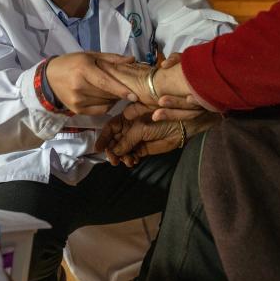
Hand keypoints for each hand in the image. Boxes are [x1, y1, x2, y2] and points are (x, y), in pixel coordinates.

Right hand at [45, 52, 137, 115]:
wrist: (49, 79)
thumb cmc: (72, 63)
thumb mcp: (90, 56)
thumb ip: (112, 59)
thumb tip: (132, 59)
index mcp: (83, 69)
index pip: (105, 82)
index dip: (120, 90)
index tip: (134, 95)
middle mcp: (79, 86)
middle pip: (107, 94)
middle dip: (119, 92)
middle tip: (126, 88)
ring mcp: (77, 100)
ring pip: (105, 103)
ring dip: (113, 98)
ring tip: (113, 91)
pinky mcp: (77, 110)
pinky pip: (100, 111)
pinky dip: (107, 105)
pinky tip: (106, 98)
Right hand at [97, 103, 216, 165]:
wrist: (181, 126)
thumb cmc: (160, 120)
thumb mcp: (140, 128)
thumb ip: (126, 140)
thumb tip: (114, 151)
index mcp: (126, 118)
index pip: (110, 128)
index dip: (104, 138)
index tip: (98, 149)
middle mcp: (129, 128)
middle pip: (115, 141)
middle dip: (112, 151)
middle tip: (113, 160)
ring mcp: (136, 138)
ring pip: (122, 150)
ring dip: (121, 157)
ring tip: (126, 161)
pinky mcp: (144, 148)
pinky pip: (132, 155)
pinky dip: (130, 160)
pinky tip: (132, 162)